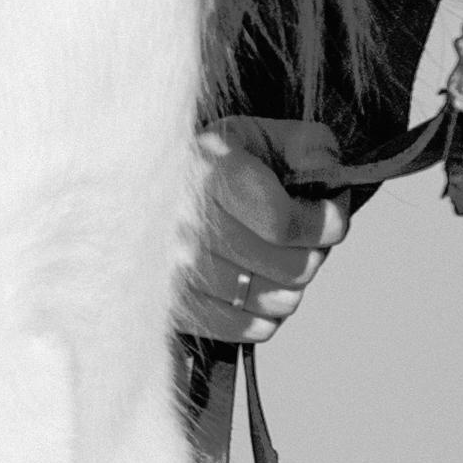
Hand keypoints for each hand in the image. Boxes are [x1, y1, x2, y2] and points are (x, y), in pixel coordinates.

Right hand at [177, 116, 350, 344]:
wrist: (131, 195)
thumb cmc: (203, 166)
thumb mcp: (251, 134)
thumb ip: (303, 144)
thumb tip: (330, 170)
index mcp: (210, 178)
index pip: (287, 224)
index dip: (326, 223)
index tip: (331, 215)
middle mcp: (188, 231)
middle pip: (293, 267)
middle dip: (313, 250)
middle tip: (303, 236)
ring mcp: (179, 277)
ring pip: (280, 301)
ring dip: (291, 281)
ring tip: (276, 258)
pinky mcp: (178, 309)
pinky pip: (251, 328)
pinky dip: (265, 310)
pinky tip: (255, 283)